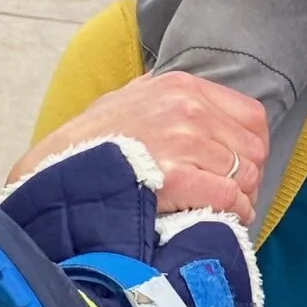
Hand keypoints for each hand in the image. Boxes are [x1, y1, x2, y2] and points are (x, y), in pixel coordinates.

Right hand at [6, 73, 268, 228]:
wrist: (53, 171)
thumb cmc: (88, 141)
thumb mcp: (125, 100)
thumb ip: (159, 96)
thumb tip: (183, 98)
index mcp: (180, 86)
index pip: (251, 116)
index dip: (253, 147)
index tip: (244, 168)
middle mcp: (187, 108)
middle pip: (253, 150)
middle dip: (250, 178)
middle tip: (237, 198)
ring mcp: (181, 141)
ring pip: (244, 176)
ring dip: (241, 200)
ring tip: (229, 213)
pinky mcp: (174, 178)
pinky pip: (228, 197)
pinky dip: (233, 212)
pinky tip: (223, 220)